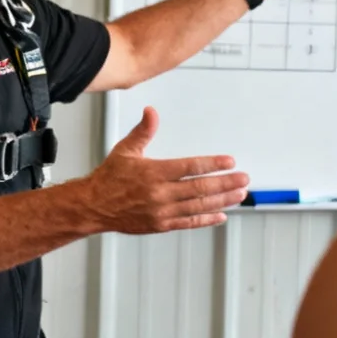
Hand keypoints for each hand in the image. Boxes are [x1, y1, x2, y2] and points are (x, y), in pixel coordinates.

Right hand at [81, 108, 248, 232]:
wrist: (93, 206)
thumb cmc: (109, 179)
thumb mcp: (125, 150)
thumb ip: (143, 131)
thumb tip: (151, 112)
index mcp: (154, 172)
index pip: (190, 167)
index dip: (212, 164)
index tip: (229, 162)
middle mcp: (160, 193)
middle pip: (200, 188)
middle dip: (225, 183)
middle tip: (243, 179)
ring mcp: (162, 211)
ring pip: (198, 206)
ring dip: (222, 200)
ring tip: (239, 194)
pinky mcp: (161, 225)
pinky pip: (188, 222)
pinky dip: (206, 219)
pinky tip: (221, 215)